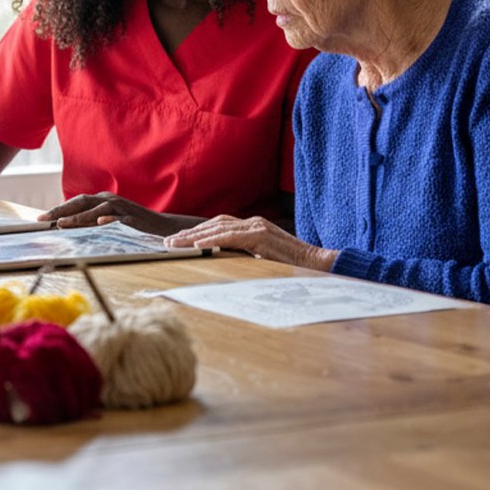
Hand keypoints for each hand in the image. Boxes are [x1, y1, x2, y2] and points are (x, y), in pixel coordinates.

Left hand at [37, 192, 200, 235]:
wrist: (161, 228)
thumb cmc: (131, 226)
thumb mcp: (108, 222)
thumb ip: (89, 222)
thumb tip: (63, 227)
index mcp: (102, 200)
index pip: (76, 202)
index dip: (58, 209)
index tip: (40, 219)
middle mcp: (110, 201)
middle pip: (83, 202)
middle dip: (62, 211)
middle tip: (44, 220)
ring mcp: (122, 209)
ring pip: (98, 210)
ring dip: (79, 217)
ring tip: (62, 224)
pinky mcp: (133, 220)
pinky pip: (120, 219)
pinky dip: (109, 220)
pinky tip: (100, 223)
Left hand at [165, 215, 338, 269]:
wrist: (320, 265)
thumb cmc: (293, 267)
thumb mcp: (263, 260)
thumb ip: (245, 257)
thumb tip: (222, 264)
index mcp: (252, 227)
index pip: (218, 226)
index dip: (196, 232)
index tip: (177, 241)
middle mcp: (253, 223)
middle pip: (214, 224)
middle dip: (189, 233)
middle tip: (168, 242)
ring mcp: (258, 227)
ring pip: (218, 228)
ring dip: (194, 236)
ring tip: (175, 244)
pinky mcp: (262, 236)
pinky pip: (232, 237)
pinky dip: (213, 240)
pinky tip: (197, 246)